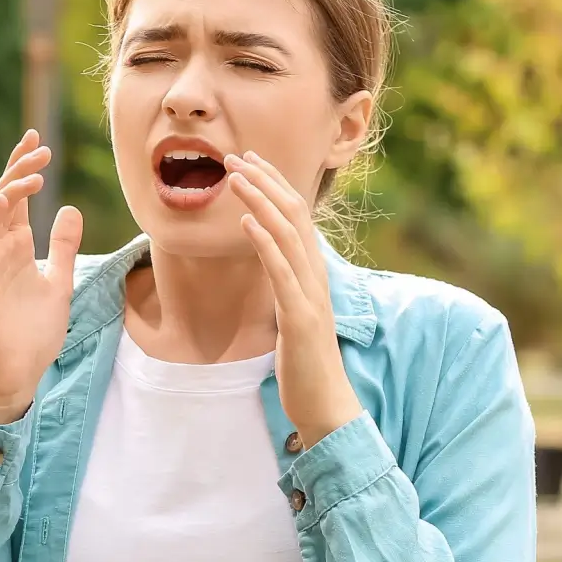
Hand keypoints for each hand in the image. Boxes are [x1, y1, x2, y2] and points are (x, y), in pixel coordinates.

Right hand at [0, 129, 83, 424]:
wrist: (15, 378)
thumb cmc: (32, 335)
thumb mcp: (59, 283)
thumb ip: (63, 248)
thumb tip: (70, 210)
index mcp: (15, 248)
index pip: (17, 198)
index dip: (25, 168)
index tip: (40, 141)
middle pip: (3, 199)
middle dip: (19, 170)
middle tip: (40, 148)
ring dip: (8, 193)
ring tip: (32, 174)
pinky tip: (0, 207)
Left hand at [228, 150, 363, 447]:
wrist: (326, 405)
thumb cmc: (306, 364)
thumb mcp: (292, 315)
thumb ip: (285, 286)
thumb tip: (269, 264)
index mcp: (314, 274)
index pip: (297, 217)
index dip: (275, 185)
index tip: (250, 161)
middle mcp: (316, 276)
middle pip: (294, 214)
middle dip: (265, 181)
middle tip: (236, 155)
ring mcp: (311, 295)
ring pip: (288, 234)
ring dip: (261, 200)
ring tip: (235, 176)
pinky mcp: (301, 318)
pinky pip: (282, 273)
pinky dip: (265, 242)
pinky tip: (247, 221)